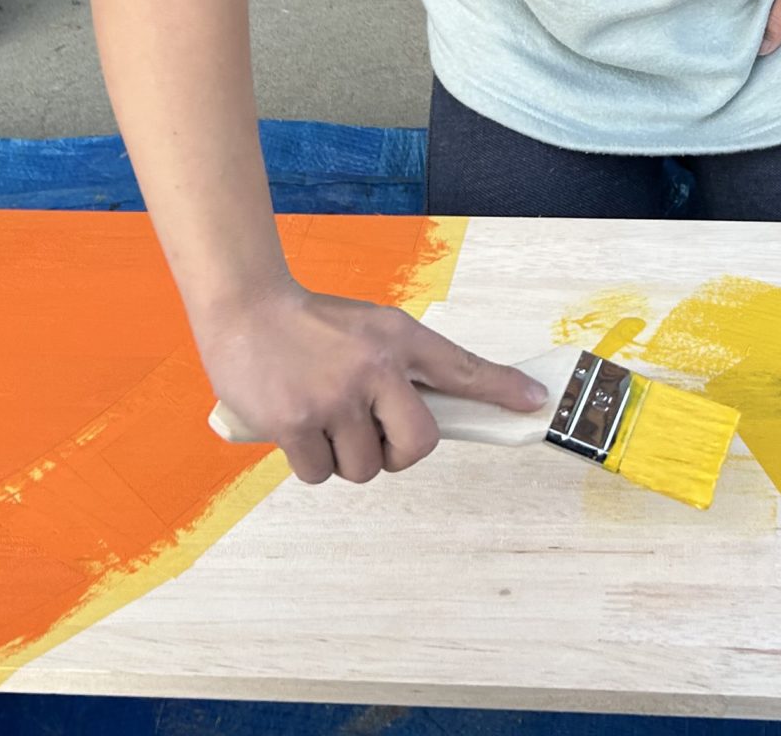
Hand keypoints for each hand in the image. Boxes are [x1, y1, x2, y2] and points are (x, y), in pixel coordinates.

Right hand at [200, 286, 545, 485]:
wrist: (246, 307)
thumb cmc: (312, 325)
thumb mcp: (372, 330)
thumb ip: (404, 367)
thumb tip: (435, 414)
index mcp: (398, 339)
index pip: (460, 368)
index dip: (500, 389)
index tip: (534, 402)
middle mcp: (374, 368)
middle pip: (417, 445)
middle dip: (398, 454)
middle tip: (374, 436)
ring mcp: (334, 398)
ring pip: (363, 468)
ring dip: (346, 458)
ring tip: (325, 420)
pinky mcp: (295, 423)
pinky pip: (320, 473)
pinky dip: (312, 462)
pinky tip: (298, 428)